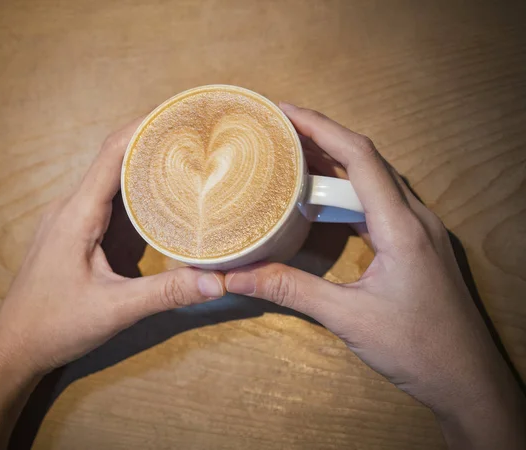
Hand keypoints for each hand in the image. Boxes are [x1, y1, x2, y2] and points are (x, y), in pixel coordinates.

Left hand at [0, 117, 225, 375]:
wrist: (14, 347)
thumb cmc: (55, 324)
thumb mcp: (115, 309)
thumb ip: (166, 293)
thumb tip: (219, 281)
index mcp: (77, 213)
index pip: (113, 153)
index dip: (145, 127)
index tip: (179, 114)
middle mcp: (72, 207)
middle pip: (114, 158)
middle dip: (152, 141)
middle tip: (193, 134)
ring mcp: (71, 218)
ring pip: (111, 178)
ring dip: (144, 165)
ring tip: (184, 156)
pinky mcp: (75, 232)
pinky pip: (107, 199)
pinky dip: (134, 190)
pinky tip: (159, 196)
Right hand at [225, 103, 525, 448]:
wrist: (467, 380)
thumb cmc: (416, 348)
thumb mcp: (348, 318)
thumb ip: (291, 290)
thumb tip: (235, 275)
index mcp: (402, 226)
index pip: (361, 157)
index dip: (322, 127)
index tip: (285, 112)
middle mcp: (415, 217)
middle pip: (368, 160)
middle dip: (324, 137)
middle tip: (280, 130)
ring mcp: (420, 229)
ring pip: (375, 180)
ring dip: (337, 163)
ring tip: (295, 156)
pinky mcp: (416, 244)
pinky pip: (380, 203)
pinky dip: (349, 191)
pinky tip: (323, 199)